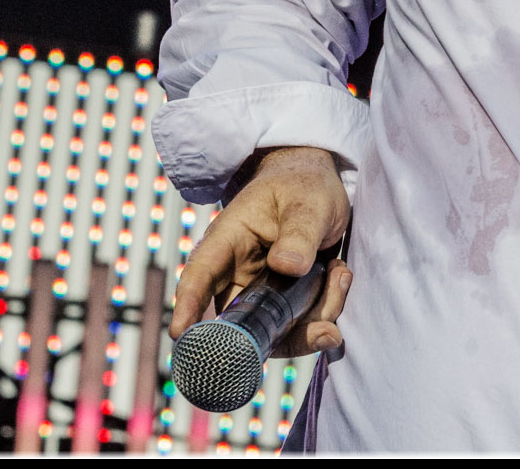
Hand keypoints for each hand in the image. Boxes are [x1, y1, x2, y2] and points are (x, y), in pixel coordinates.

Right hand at [170, 145, 353, 356]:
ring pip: (274, 331)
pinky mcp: (284, 303)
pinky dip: (325, 312)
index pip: (200, 274)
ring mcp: (261, 294)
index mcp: (227, 241)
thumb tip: (287, 266)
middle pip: (241, 323)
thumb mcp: (307, 202)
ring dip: (315, 319)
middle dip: (282, 333)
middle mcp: (238, 276)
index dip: (187, 305)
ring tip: (339, 274)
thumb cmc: (303, 186)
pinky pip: (298, 325)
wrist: (319, 186)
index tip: (180, 334)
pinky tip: (339, 274)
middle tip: (326, 330)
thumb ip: (299, 233)